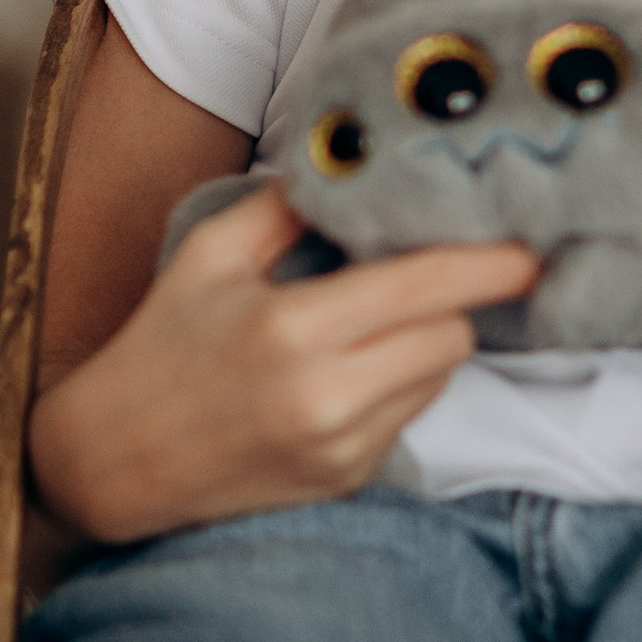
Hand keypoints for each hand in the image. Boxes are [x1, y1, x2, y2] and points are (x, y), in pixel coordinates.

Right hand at [28, 182, 535, 543]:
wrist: (110, 466)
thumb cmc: (160, 346)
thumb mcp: (207, 255)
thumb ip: (287, 205)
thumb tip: (352, 160)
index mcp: (294, 331)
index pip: (427, 290)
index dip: (489, 265)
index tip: (531, 246)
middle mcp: (328, 397)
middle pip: (451, 335)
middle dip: (451, 300)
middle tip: (431, 270)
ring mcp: (341, 448)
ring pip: (438, 378)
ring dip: (426, 343)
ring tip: (371, 323)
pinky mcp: (345, 481)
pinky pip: (410, 417)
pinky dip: (398, 386)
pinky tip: (346, 372)